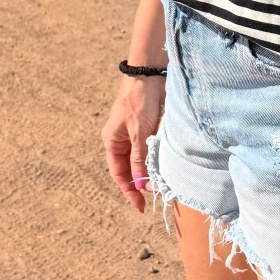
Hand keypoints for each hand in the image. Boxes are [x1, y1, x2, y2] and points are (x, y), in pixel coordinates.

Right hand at [102, 77, 164, 213]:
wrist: (150, 74)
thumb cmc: (140, 100)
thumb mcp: (139, 131)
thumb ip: (139, 157)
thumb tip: (140, 183)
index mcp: (112, 142)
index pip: (119, 174)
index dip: (129, 191)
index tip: (141, 206)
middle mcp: (122, 141)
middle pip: (130, 170)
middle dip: (141, 184)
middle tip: (156, 195)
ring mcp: (135, 135)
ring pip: (142, 161)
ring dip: (150, 173)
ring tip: (163, 185)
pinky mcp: (148, 129)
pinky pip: (151, 150)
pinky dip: (157, 161)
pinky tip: (166, 168)